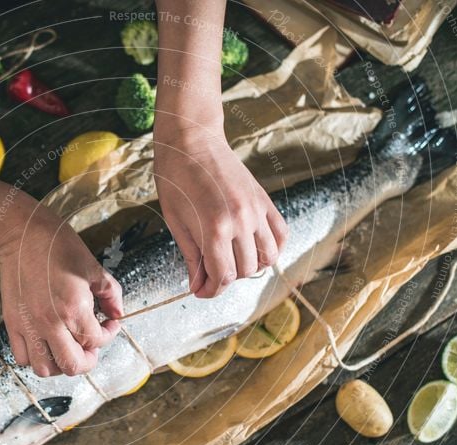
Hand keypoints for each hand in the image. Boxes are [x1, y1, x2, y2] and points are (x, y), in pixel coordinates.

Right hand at [0, 200, 122, 376]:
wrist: (22, 234)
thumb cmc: (58, 246)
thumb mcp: (93, 267)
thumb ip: (111, 294)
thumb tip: (117, 313)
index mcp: (73, 308)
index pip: (96, 341)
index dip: (109, 334)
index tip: (109, 323)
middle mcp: (50, 322)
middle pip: (72, 365)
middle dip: (88, 360)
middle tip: (92, 347)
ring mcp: (28, 325)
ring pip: (45, 368)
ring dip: (60, 363)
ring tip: (67, 348)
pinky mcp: (12, 323)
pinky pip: (22, 356)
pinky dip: (36, 357)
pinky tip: (46, 342)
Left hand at [153, 127, 287, 297]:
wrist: (192, 140)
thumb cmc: (175, 178)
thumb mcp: (176, 222)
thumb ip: (192, 257)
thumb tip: (198, 287)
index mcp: (215, 228)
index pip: (223, 276)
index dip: (210, 290)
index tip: (201, 291)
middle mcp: (241, 221)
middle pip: (246, 270)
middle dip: (226, 279)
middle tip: (210, 273)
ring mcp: (257, 210)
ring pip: (268, 258)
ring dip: (250, 267)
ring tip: (231, 260)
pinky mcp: (264, 200)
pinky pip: (281, 235)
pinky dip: (272, 248)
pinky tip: (255, 249)